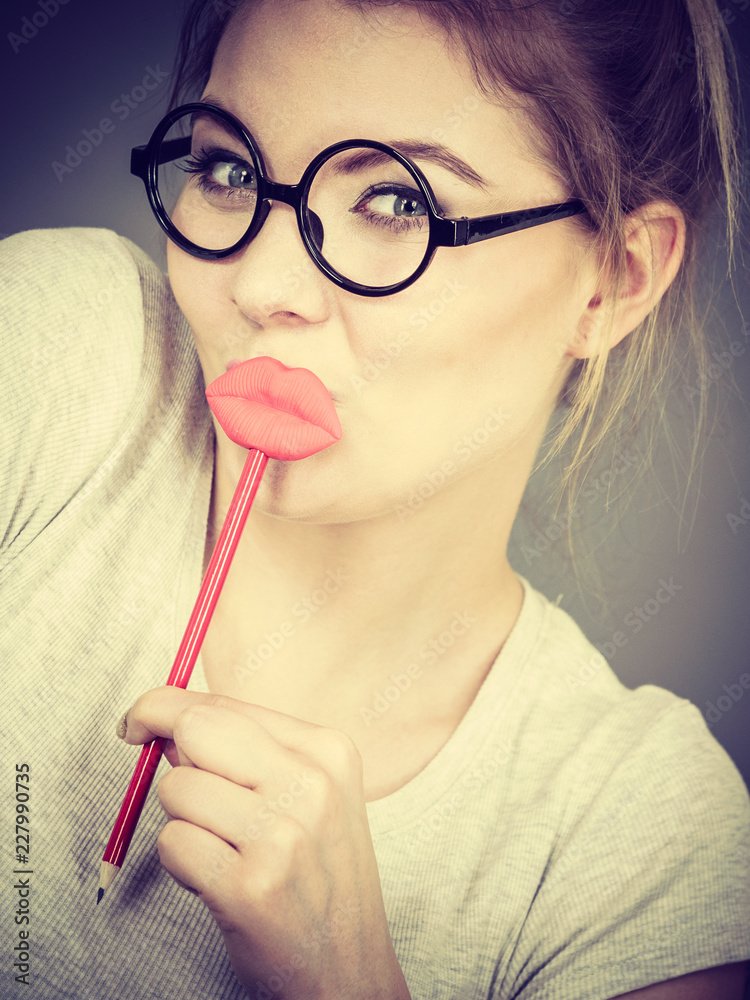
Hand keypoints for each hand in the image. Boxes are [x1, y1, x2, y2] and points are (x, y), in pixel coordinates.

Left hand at [122, 686, 410, 999]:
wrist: (351, 969)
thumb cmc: (321, 874)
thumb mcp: (314, 795)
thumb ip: (252, 752)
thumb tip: (169, 725)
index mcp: (326, 750)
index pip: (223, 704)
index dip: (164, 705)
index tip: (141, 720)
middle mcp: (310, 784)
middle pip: (195, 729)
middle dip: (159, 744)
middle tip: (152, 764)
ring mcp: (281, 836)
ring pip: (177, 790)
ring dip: (182, 820)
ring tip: (222, 847)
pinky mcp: (249, 887)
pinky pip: (172, 845)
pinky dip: (181, 863)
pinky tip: (218, 879)